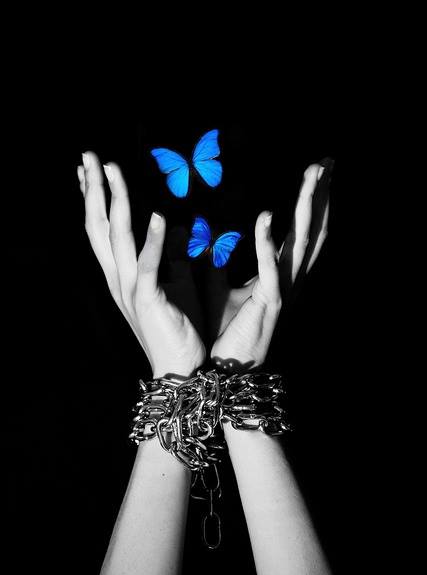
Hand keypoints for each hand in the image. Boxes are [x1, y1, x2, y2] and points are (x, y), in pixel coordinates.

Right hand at [78, 152, 204, 377]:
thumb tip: (178, 230)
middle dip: (93, 190)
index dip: (96, 199)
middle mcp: (118, 279)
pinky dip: (152, 241)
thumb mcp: (173, 285)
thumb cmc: (177, 326)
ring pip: (117, 238)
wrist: (179, 367)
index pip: (103, 230)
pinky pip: (148, 265)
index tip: (92, 171)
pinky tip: (156, 215)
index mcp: (122, 276)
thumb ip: (171, 258)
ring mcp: (129, 290)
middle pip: (100, 227)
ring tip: (111, 170)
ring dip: (116, 202)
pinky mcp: (147, 300)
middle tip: (88, 155)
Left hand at [209, 160, 332, 370]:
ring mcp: (282, 291)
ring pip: (301, 243)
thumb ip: (218, 263)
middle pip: (312, 231)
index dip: (312, 203)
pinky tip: (264, 216)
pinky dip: (266, 242)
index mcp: (280, 276)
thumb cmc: (225, 331)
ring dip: (306, 208)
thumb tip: (208, 239)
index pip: (302, 232)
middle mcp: (288, 280)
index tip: (317, 173)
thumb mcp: (221, 290)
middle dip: (321, 196)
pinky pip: (270, 268)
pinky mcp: (268, 303)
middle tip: (327, 162)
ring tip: (312, 175)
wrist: (226, 368)